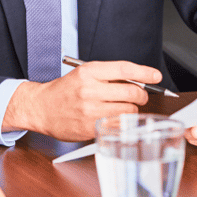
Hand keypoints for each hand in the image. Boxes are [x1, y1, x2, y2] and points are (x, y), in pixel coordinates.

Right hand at [3, 60, 161, 140]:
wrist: (41, 107)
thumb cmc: (64, 90)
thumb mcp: (83, 74)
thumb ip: (109, 75)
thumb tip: (138, 80)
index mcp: (89, 71)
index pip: (124, 69)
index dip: (144, 72)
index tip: (155, 75)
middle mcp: (90, 89)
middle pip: (132, 92)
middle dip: (142, 95)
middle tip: (139, 96)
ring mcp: (91, 110)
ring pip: (129, 110)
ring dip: (131, 110)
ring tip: (120, 107)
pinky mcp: (91, 127)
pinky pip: (119, 125)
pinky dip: (122, 122)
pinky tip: (113, 118)